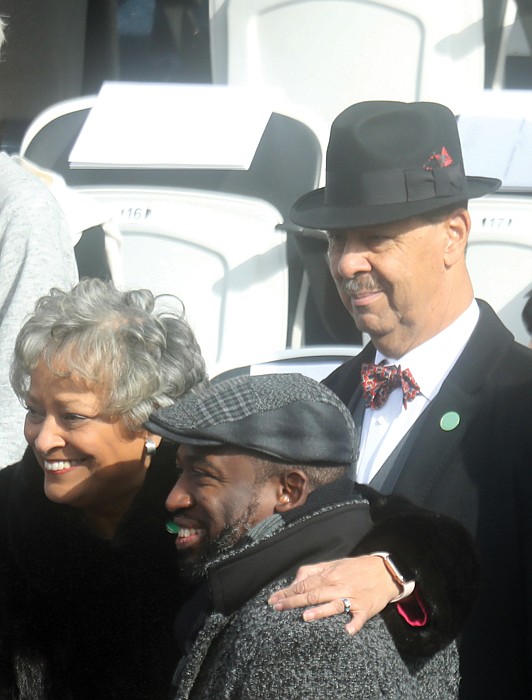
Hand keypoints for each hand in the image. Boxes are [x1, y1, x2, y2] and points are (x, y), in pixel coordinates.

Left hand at [268, 555, 400, 634]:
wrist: (385, 570)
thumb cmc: (355, 568)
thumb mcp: (334, 564)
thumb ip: (313, 571)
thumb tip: (296, 580)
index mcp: (329, 575)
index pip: (304, 584)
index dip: (287, 592)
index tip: (273, 600)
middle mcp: (338, 586)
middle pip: (313, 594)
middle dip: (294, 601)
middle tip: (277, 608)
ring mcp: (352, 598)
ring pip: (334, 605)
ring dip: (321, 611)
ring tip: (306, 617)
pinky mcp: (366, 608)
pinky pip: (359, 618)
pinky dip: (354, 624)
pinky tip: (347, 630)